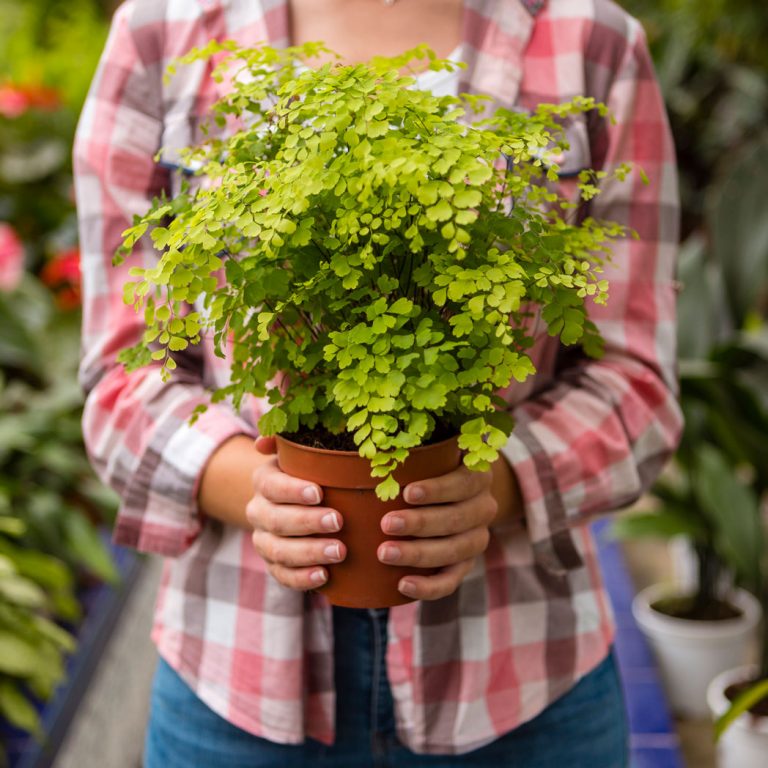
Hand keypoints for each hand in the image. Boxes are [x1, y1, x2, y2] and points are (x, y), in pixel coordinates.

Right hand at [246, 436, 346, 590]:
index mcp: (264, 481)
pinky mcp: (274, 565)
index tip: (319, 492)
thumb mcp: (302, 454)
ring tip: (339, 551)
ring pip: (279, 551)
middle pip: (277, 520)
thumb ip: (290, 440)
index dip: (293, 490)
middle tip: (338, 521)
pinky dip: (302, 578)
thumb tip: (264, 442)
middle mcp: (258, 511)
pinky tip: (324, 576)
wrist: (296, 504)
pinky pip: (282, 576)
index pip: (272, 486)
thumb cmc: (310, 473)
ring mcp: (264, 540)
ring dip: (309, 552)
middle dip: (308, 522)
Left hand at [377, 464, 498, 600]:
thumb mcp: (430, 455)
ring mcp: (477, 538)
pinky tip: (403, 584)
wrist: (457, 494)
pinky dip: (429, 587)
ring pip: (454, 551)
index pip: (463, 483)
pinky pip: (452, 580)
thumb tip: (380, 449)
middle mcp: (483, 508)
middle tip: (387, 524)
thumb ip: (413, 452)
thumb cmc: (431, 468)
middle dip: (420, 523)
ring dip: (418, 554)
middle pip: (457, 520)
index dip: (438, 489)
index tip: (408, 492)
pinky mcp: (466, 564)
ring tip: (385, 553)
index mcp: (478, 476)